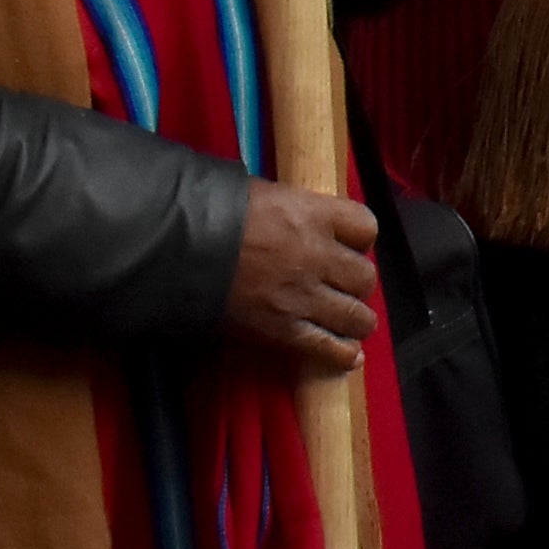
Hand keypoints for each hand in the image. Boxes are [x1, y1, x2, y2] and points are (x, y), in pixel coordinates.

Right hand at [224, 181, 378, 371]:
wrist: (181, 246)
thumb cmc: (217, 211)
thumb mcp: (267, 194)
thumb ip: (297, 209)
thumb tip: (305, 217)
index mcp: (316, 215)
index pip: (366, 227)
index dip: (361, 237)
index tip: (350, 243)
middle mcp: (318, 256)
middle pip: (364, 276)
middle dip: (357, 281)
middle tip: (342, 283)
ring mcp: (303, 296)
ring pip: (355, 315)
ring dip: (355, 318)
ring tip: (348, 319)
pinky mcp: (284, 329)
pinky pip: (328, 347)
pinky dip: (342, 353)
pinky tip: (349, 355)